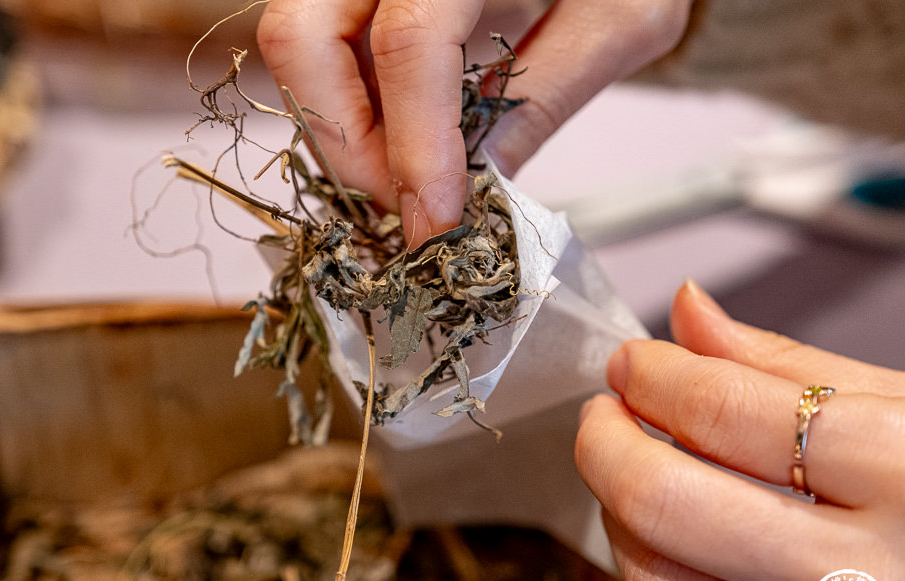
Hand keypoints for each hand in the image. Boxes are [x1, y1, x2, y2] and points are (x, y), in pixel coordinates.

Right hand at [257, 0, 691, 246]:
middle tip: (404, 203)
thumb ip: (544, 98)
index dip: (416, 145)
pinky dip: (350, 102)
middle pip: (303, 36)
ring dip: (341, 128)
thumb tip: (478, 192)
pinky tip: (407, 133)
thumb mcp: (621, 18)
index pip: (410, 40)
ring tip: (410, 174)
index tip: (434, 223)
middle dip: (345, 143)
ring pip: (297, 43)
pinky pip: (320, 43)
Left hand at [576, 280, 903, 580]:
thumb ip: (795, 366)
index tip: (631, 361)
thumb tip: (689, 315)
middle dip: (607, 444)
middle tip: (605, 412)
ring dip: (623, 517)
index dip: (654, 376)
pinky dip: (671, 578)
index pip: (727, 412)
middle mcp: (874, 579)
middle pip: (672, 503)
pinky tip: (682, 540)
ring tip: (633, 471)